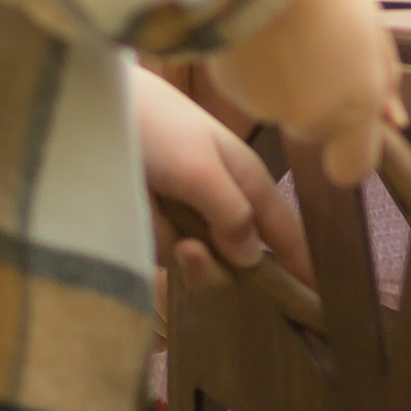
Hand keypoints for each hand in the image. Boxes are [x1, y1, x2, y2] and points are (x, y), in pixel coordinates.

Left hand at [133, 65, 312, 290]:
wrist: (92, 113)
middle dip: (220, 266)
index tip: (318, 297)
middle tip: (189, 249)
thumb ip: (231, 214)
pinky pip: (170, 258)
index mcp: (247, 182)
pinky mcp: (157, 229)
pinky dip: (159, 247)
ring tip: (169, 237)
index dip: (301, 261)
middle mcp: (224, 204)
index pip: (285, 230)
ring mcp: (190, 219)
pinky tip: (146, 221)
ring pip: (206, 266)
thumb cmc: (156, 129)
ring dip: (188, 259)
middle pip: (242, 261)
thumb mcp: (200, 169)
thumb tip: (251, 259)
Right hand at [206, 0, 402, 187]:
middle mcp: (307, 118)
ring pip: (280, 104)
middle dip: (319, 94)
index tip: (354, 120)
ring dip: (285, 76)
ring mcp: (263, 106)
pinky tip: (260, 27)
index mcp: (353, 105)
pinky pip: (249, 86)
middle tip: (319, 40)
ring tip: (286, 24)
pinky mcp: (227, 88)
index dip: (352, 147)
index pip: (351, 168)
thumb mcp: (371, 30)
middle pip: (315, 125)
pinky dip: (255, 66)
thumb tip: (394, 121)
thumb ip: (383, 81)